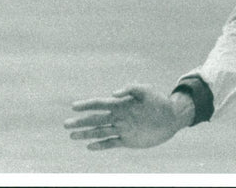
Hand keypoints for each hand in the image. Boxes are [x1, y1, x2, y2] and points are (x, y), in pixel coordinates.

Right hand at [64, 84, 193, 150]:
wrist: (171, 118)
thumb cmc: (158, 101)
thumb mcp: (146, 91)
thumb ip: (130, 88)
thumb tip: (113, 93)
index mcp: (121, 104)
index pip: (100, 104)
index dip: (87, 105)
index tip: (73, 107)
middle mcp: (119, 116)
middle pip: (96, 119)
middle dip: (81, 122)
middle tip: (65, 124)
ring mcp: (122, 128)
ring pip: (100, 131)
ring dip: (86, 134)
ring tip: (71, 135)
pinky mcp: (127, 140)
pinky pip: (111, 143)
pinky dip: (100, 146)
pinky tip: (89, 147)